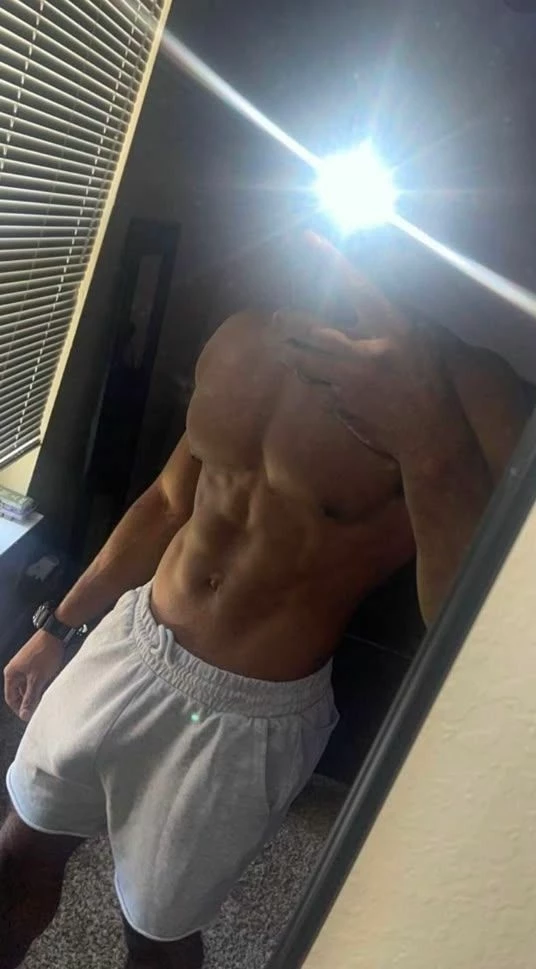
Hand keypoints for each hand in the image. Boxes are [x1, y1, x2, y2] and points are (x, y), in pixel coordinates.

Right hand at [4, 630, 63, 720]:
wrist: (55, 634)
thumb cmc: (45, 653)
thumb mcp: (37, 679)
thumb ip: (30, 697)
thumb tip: (24, 714)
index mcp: (11, 674)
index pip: (10, 698)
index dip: (19, 709)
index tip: (28, 716)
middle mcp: (15, 669)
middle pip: (18, 692)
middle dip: (28, 701)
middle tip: (38, 709)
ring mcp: (24, 665)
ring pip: (27, 685)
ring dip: (34, 693)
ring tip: (44, 698)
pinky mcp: (33, 661)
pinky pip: (33, 677)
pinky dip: (39, 684)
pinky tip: (48, 686)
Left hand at [277, 236, 448, 459]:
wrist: (429, 434)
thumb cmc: (430, 380)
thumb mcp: (424, 337)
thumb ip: (393, 316)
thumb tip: (362, 297)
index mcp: (392, 327)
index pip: (356, 284)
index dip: (330, 258)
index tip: (307, 237)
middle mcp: (367, 351)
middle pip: (311, 330)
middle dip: (287, 324)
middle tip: (276, 319)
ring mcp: (350, 380)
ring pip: (304, 361)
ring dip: (290, 354)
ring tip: (281, 348)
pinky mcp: (341, 405)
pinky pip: (318, 387)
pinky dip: (314, 380)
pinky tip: (311, 377)